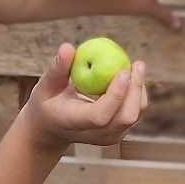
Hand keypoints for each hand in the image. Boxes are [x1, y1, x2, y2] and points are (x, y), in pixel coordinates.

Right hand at [23, 42, 147, 156]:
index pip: (100, 115)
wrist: (51, 128)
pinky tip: (131, 76)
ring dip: (138, 89)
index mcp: (74, 123)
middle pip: (125, 118)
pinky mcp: (118, 132)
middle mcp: (95, 135)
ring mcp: (109, 137)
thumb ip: (57, 68)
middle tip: (137, 64)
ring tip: (135, 66)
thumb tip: (67, 47)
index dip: (115, 95)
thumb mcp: (46, 85)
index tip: (123, 71)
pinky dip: (136, 93)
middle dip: (135, 90)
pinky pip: (135, 112)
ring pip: (134, 115)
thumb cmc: (47, 102)